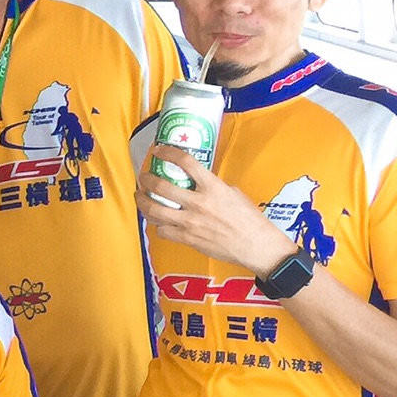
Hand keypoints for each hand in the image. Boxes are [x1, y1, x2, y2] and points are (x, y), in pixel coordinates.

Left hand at [138, 145, 299, 276]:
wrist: (256, 246)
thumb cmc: (249, 220)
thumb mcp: (234, 193)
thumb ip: (213, 186)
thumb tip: (198, 182)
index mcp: (213, 187)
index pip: (186, 162)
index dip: (168, 153)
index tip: (159, 151)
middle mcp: (199, 203)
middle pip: (161, 186)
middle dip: (147, 179)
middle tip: (143, 177)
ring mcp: (191, 222)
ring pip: (154, 210)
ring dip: (143, 201)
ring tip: (141, 197)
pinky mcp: (188, 238)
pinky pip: (163, 230)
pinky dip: (158, 224)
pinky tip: (158, 221)